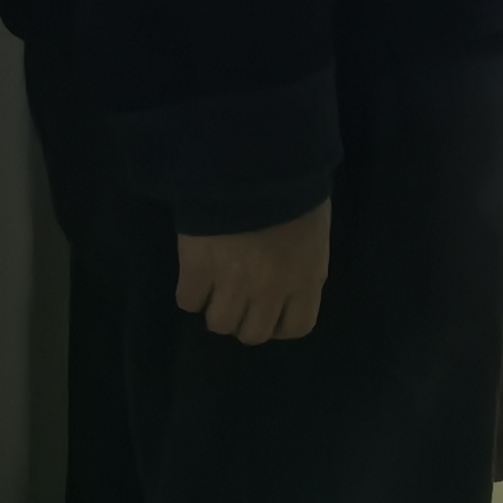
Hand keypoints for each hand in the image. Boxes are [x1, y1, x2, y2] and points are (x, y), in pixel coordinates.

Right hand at [176, 200, 331, 343]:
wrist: (256, 169)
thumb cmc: (296, 192)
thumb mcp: (314, 231)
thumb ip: (302, 263)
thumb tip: (290, 274)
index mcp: (305, 280)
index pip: (297, 327)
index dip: (281, 323)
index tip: (273, 310)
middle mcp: (270, 292)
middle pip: (252, 334)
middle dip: (246, 320)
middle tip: (240, 298)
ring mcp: (231, 284)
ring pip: (218, 324)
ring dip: (216, 309)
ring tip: (216, 289)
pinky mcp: (197, 270)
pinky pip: (187, 301)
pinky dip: (190, 293)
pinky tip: (196, 276)